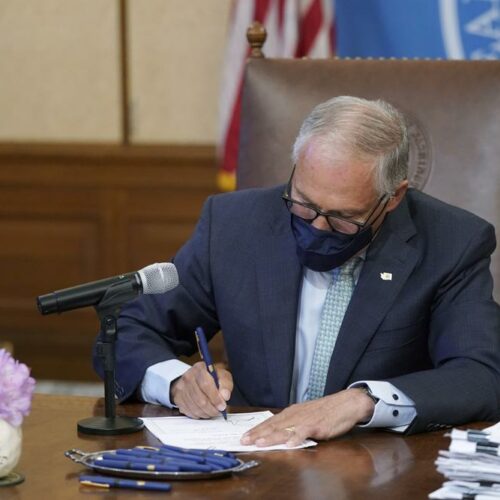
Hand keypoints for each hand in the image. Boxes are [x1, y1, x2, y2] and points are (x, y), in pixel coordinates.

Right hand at [170, 361, 232, 418]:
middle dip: (211, 409)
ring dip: (206, 413)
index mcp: (200, 368)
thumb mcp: (223, 376)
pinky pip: (188, 411)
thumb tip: (225, 396)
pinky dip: (198, 415)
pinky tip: (204, 412)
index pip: (206, 384)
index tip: (222, 406)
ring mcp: (181, 388)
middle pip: (200, 399)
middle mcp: (188, 377)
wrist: (196, 378)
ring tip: (213, 412)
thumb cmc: (212, 378)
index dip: (215, 397)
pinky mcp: (177, 397)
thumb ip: (226, 385)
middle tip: (219, 412)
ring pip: (194, 407)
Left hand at [240, 388, 374, 446]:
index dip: (257, 429)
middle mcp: (295, 415)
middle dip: (258, 433)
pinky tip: (289, 444)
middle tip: (244, 440)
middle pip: (273, 425)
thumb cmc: (325, 411)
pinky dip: (296, 438)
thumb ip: (292, 423)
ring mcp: (305, 420)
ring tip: (260, 442)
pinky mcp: (317, 425)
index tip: (244, 436)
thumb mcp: (305, 415)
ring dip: (271, 436)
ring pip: (285, 429)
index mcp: (292, 412)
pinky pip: (305, 432)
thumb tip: (279, 432)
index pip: (270, 422)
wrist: (345, 403)